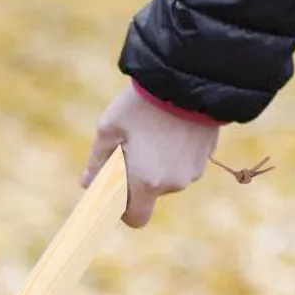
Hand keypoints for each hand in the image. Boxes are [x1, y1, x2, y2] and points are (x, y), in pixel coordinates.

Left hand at [80, 82, 219, 227]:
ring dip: (155, 165)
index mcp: (147, 183)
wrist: (189, 76)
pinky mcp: (207, 154)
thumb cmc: (142, 104)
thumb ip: (97, 163)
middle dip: (137, 181)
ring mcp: (194, 169)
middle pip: (150, 195)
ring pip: (167, 178)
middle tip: (128, 150)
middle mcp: (174, 183)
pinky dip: (172, 154)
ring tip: (150, 132)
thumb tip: (88, 183)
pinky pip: (183, 164)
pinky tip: (168, 128)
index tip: (115, 192)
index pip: (136, 218)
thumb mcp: (109, 130)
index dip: (123, 211)